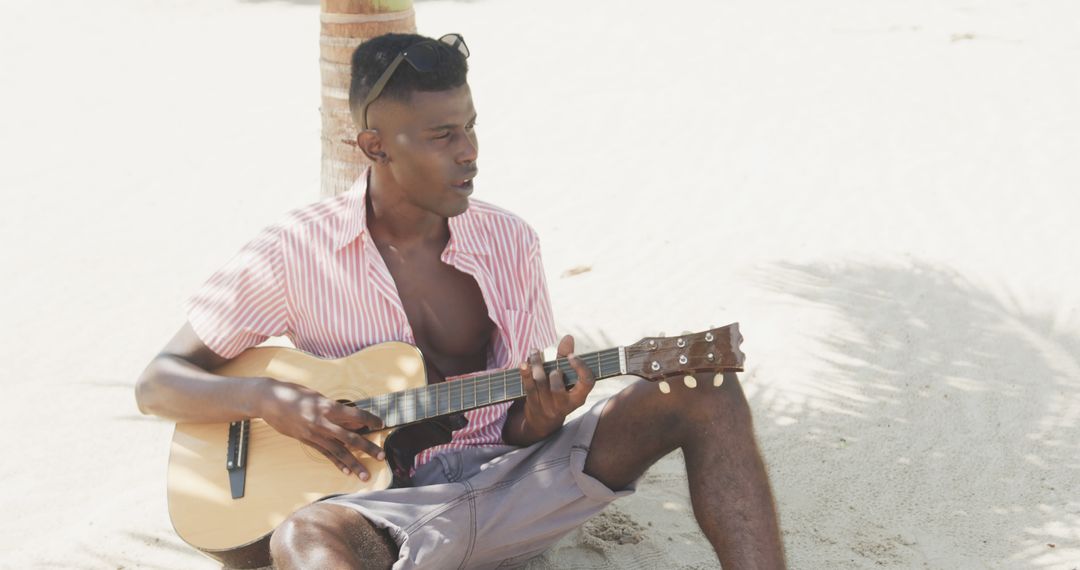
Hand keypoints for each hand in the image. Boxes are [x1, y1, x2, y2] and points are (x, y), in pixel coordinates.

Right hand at [257, 379, 384, 479]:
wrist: (268, 399)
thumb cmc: (294, 393)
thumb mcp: (318, 397)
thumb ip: (336, 410)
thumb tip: (354, 423)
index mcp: (328, 406)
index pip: (356, 416)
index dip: (370, 420)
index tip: (381, 424)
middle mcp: (322, 422)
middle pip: (350, 438)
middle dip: (368, 449)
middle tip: (382, 457)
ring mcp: (314, 433)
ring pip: (338, 451)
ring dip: (353, 464)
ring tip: (365, 475)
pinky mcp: (306, 440)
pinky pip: (325, 454)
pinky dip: (336, 463)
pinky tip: (346, 472)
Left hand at [518, 335, 595, 439]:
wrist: (543, 422)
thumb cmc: (558, 392)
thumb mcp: (566, 377)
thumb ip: (566, 357)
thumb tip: (568, 337)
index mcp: (579, 397)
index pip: (587, 382)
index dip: (581, 368)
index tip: (572, 356)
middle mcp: (565, 404)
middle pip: (558, 387)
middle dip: (554, 371)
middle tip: (551, 364)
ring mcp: (548, 407)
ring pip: (541, 383)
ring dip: (537, 364)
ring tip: (535, 352)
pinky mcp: (534, 405)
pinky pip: (528, 387)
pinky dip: (525, 373)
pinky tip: (523, 363)